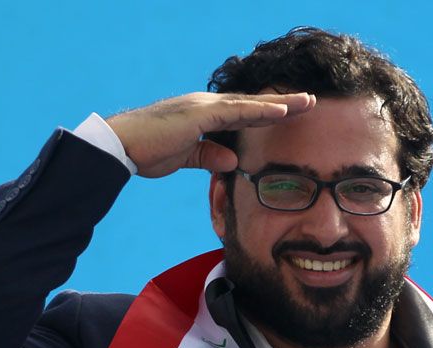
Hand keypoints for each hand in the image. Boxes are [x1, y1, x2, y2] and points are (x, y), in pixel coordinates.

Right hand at [106, 92, 315, 177]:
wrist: (120, 147)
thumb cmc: (146, 151)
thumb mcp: (184, 157)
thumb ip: (208, 156)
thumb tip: (233, 161)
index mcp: (203, 116)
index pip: (243, 113)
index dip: (269, 113)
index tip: (293, 113)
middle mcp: (206, 106)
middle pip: (252, 104)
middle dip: (283, 103)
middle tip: (312, 101)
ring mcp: (203, 108)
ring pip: (249, 104)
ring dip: (281, 103)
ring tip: (308, 102)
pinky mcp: (199, 115)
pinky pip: (237, 112)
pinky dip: (261, 110)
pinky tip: (283, 110)